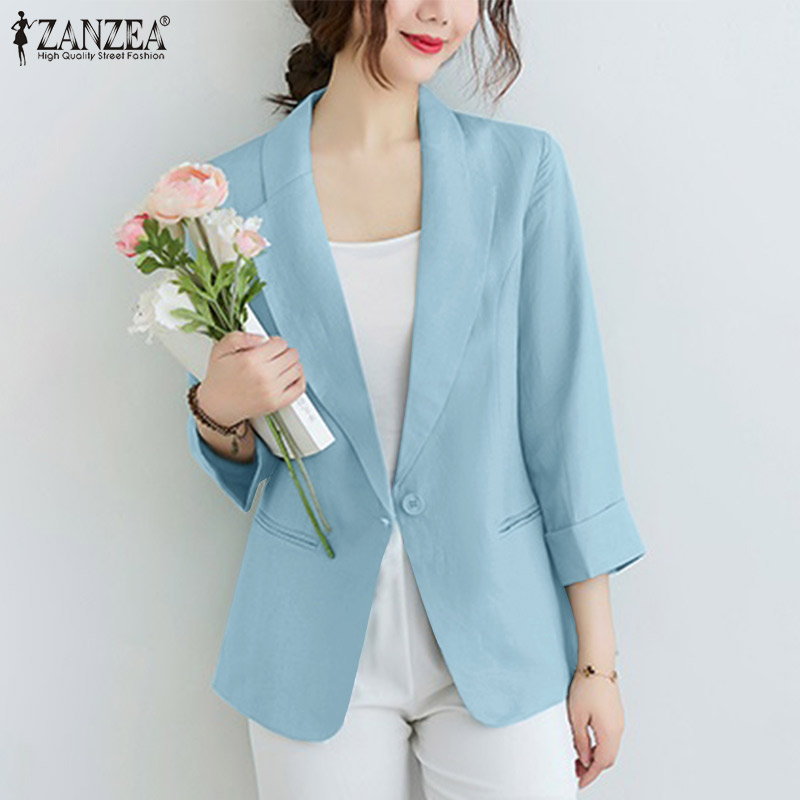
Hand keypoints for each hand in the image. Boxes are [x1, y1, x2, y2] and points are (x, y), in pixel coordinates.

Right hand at [198, 331, 306, 425]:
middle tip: (275, 355)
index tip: (270, 346)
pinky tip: (291, 375)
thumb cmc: (219, 377)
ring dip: (292, 364)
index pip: (280, 344)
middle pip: (292, 355)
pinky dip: (300, 378)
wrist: (217, 405)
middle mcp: (263, 376)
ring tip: (281, 365)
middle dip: (284, 352)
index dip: (275, 342)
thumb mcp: (220, 349)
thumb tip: (262, 338)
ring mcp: (271, 391)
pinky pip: (299, 388)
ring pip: (297, 369)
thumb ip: (240, 337)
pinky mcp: (276, 403)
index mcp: (250, 360)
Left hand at [567, 669, 624, 788]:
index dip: (589, 775)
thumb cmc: (587, 687)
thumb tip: (584, 758)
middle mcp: (618, 729)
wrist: (597, 665)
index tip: (580, 781)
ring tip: (579, 756)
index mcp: (609, 732)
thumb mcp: (577, 717)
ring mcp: (619, 722)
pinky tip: (587, 742)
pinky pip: (610, 738)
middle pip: (607, 758)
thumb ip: (581, 741)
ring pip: (609, 749)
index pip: (600, 763)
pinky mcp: (616, 715)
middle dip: (592, 767)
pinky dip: (600, 745)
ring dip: (596, 756)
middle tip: (577, 769)